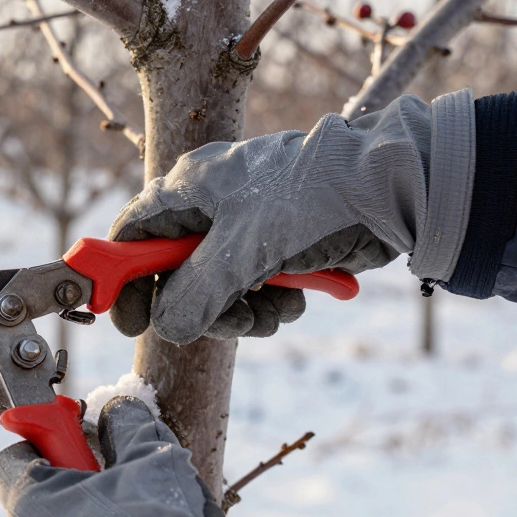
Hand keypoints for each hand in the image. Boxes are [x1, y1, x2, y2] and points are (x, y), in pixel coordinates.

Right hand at [106, 93, 459, 344]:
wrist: (393, 189)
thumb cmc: (310, 201)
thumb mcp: (240, 253)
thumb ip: (193, 295)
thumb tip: (165, 328)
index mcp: (189, 187)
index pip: (132, 235)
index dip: (123, 281)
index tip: (126, 321)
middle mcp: (211, 204)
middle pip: (176, 273)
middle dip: (203, 307)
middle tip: (231, 323)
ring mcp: (246, 225)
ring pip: (218, 288)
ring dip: (244, 313)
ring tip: (275, 311)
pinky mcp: (279, 244)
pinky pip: (254, 288)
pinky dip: (271, 304)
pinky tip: (295, 300)